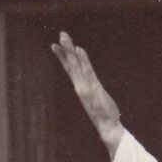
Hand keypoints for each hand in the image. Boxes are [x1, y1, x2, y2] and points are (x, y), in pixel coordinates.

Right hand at [51, 31, 125, 157]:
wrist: (107, 127)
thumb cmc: (103, 114)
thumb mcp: (96, 99)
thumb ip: (92, 90)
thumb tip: (90, 85)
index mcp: (80, 87)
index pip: (70, 69)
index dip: (63, 57)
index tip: (54, 45)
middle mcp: (80, 85)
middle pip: (70, 64)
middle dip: (64, 49)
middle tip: (60, 34)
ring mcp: (85, 86)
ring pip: (76, 65)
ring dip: (70, 50)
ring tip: (64, 37)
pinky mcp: (93, 88)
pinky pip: (87, 71)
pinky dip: (83, 60)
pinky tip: (79, 49)